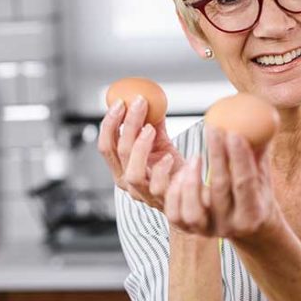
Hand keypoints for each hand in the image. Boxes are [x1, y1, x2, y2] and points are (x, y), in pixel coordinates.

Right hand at [98, 95, 183, 209]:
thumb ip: (153, 125)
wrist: (194, 192)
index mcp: (120, 168)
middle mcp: (126, 183)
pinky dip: (162, 169)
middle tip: (139, 103)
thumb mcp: (161, 144)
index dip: (109, 123)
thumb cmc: (173, 169)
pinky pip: (158, 186)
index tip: (121, 102)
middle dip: (126, 125)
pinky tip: (169, 156)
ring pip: (133, 172)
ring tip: (152, 128)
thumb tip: (151, 98)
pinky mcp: (162, 201)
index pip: (105, 145)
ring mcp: (143, 194)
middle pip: (118, 152)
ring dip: (140, 147)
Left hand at [164, 126, 278, 239]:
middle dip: (216, 156)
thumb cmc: (255, 193)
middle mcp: (229, 226)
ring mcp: (206, 230)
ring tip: (196, 156)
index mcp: (252, 214)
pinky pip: (174, 213)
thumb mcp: (262, 175)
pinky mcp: (187, 229)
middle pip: (219, 189)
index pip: (245, 182)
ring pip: (192, 209)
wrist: (245, 228)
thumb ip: (259, 151)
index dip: (239, 157)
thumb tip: (262, 117)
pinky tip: (180, 171)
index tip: (233, 132)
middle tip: (213, 129)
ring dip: (191, 179)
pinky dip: (174, 191)